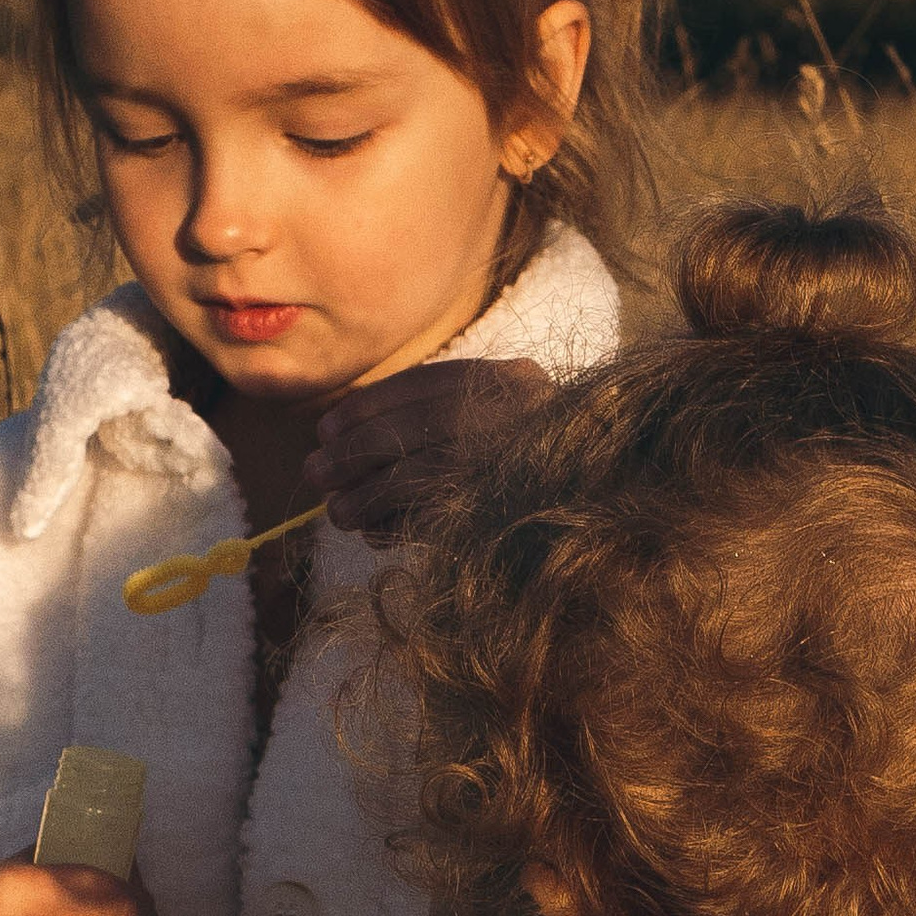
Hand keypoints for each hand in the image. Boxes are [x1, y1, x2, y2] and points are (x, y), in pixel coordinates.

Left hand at [304, 356, 546, 544]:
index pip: (420, 386)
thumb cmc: (532, 459)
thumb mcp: (498, 415)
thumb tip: (339, 441)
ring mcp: (514, 466)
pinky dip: (395, 527)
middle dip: (351, 454)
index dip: (364, 408)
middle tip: (314, 472)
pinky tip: (373, 533)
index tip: (326, 429)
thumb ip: (434, 416)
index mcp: (511, 381)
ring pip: (415, 478)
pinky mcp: (505, 516)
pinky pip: (434, 523)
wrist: (600, 499)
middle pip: (410, 430)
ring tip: (336, 512)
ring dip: (364, 497)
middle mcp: (515, 416)